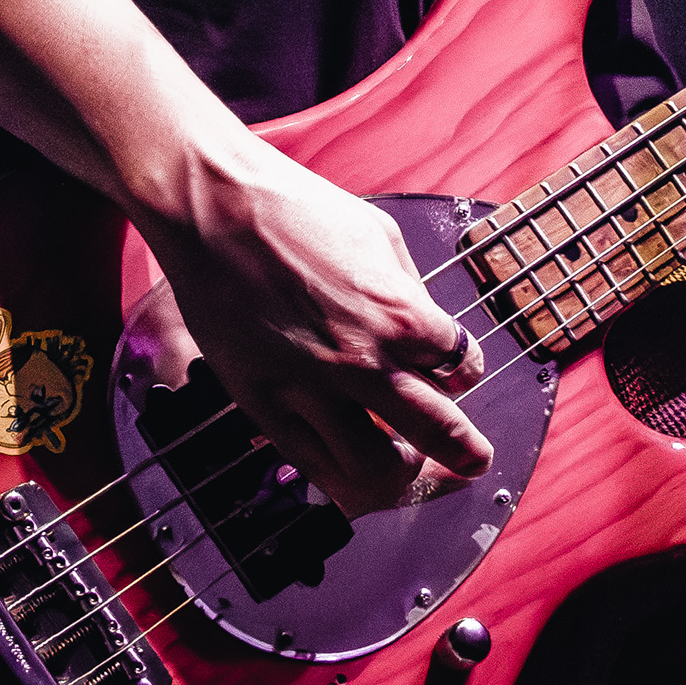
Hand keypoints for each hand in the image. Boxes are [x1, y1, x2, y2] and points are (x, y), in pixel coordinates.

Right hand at [139, 154, 493, 517]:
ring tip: (406, 463)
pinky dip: (342, 475)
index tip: (456, 372)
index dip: (465, 374)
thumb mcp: (381, 237)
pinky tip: (351, 461)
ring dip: (402, 475)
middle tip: (473, 461)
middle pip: (436, 436)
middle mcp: (361, 361)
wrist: (212, 208)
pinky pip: (313, 466)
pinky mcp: (263, 405)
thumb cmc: (295, 209)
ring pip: (373, 473)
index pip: (462, 371)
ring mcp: (309, 390)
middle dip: (464, 454)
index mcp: (400, 314)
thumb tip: (427, 331)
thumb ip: (411, 293)